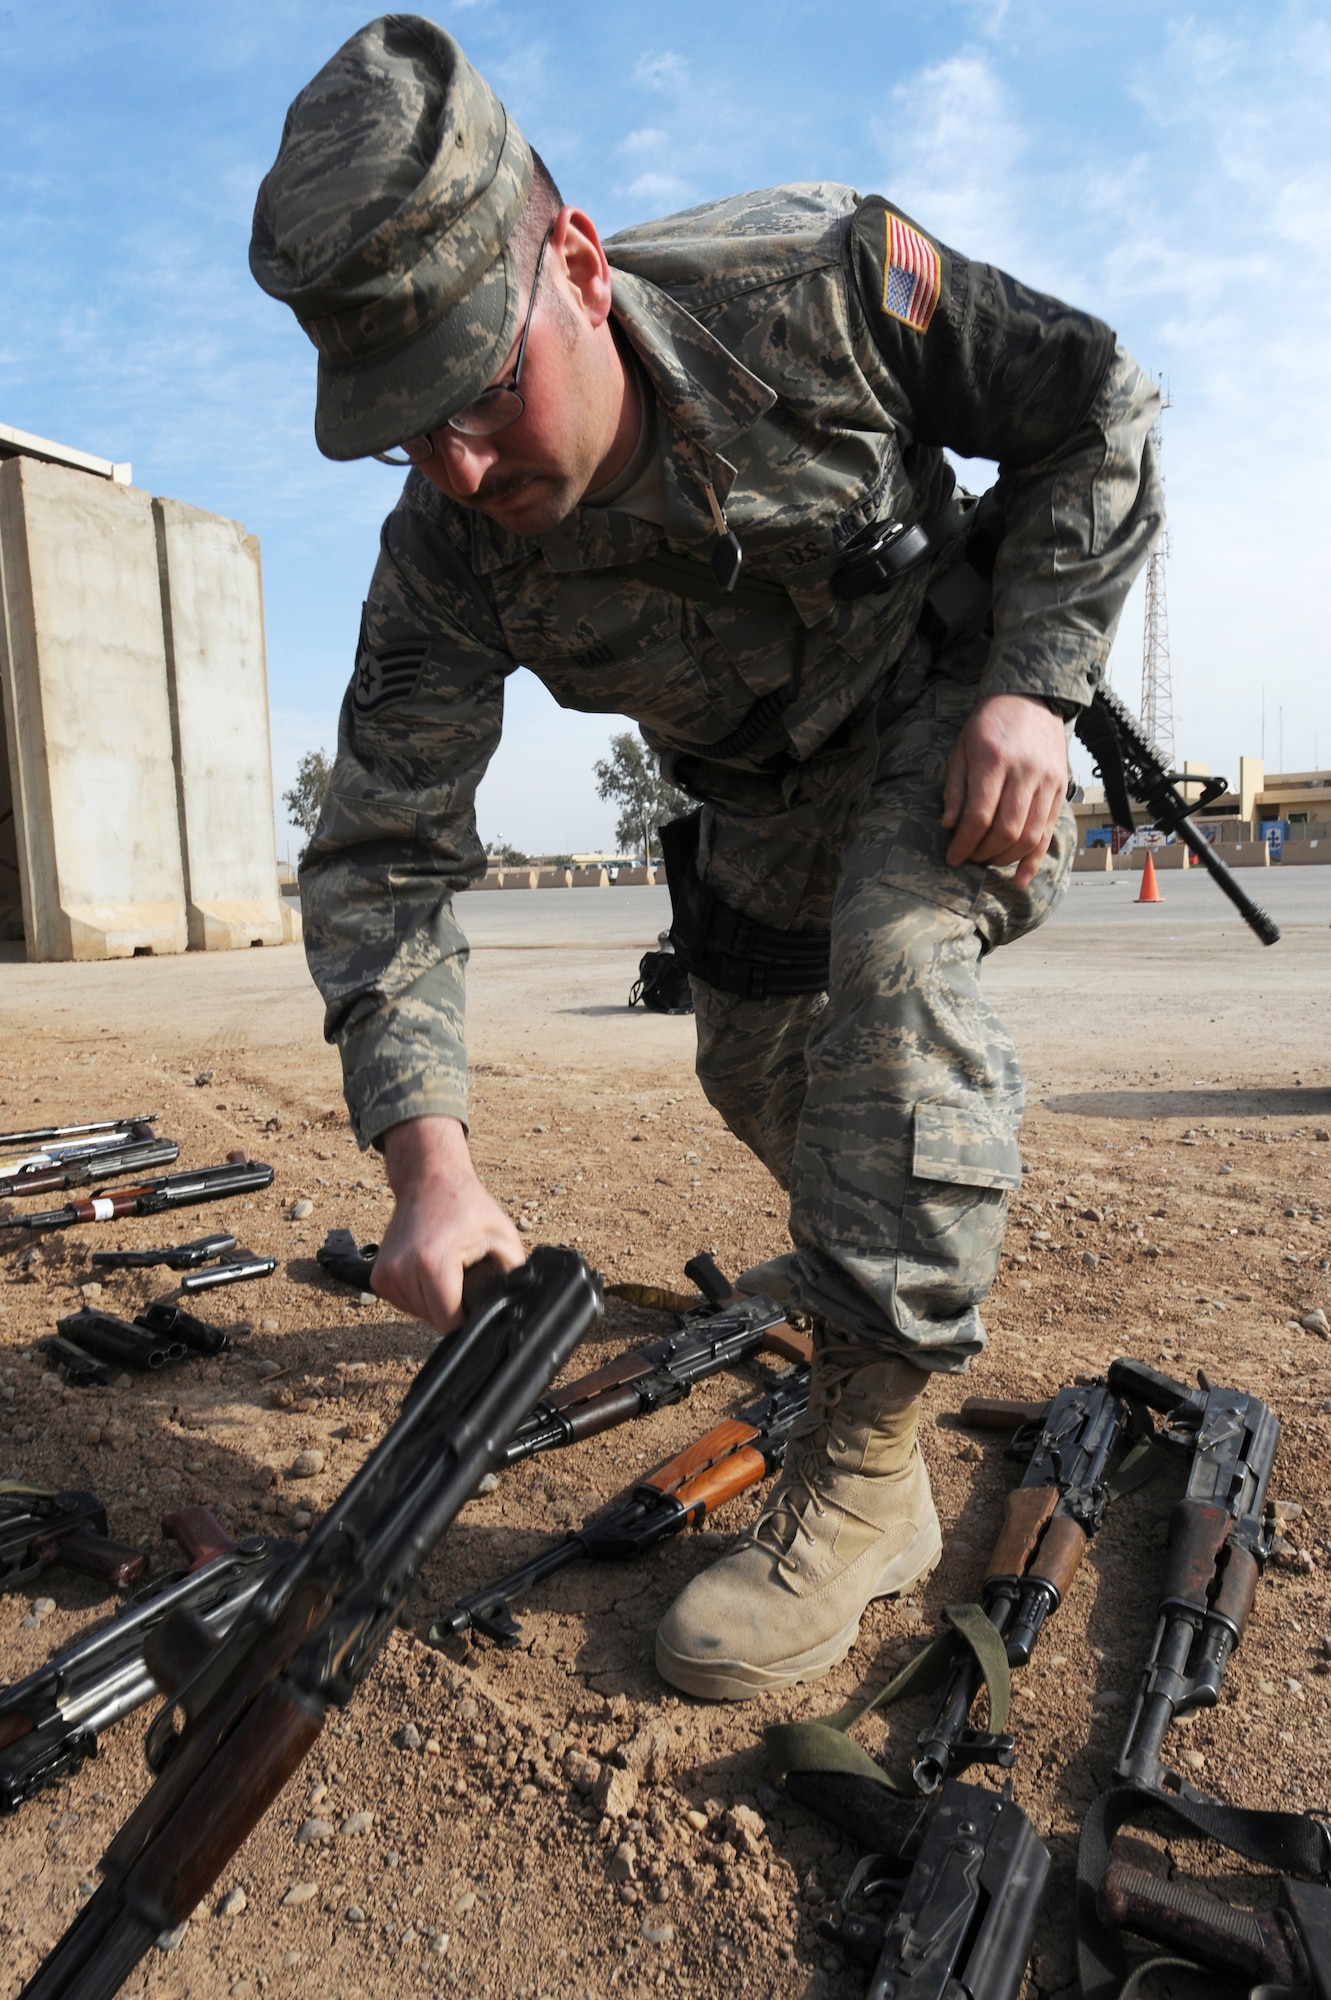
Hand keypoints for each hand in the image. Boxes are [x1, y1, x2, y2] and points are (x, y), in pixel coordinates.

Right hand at [373, 1115, 525, 1332]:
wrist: (429, 1181)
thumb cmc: (468, 1207)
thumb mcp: (503, 1237)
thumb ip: (512, 1277)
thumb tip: (517, 1309)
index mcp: (433, 1263)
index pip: (449, 1323)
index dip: (469, 1320)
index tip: (478, 1301)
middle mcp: (403, 1270)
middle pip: (434, 1320)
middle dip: (453, 1308)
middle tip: (463, 1274)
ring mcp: (386, 1274)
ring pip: (418, 1313)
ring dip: (435, 1302)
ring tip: (446, 1269)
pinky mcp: (378, 1276)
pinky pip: (404, 1303)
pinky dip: (419, 1295)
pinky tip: (429, 1271)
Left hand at [941, 694, 1069, 889]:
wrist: (1031, 700)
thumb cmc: (989, 725)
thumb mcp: (961, 748)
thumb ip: (955, 788)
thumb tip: (949, 826)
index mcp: (994, 760)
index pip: (979, 815)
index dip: (964, 843)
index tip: (952, 857)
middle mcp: (1025, 772)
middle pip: (1006, 829)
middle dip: (984, 853)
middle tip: (968, 859)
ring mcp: (1048, 781)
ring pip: (1030, 835)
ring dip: (1006, 858)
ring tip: (987, 861)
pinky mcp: (1061, 788)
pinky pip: (1049, 832)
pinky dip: (1034, 859)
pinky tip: (1020, 878)